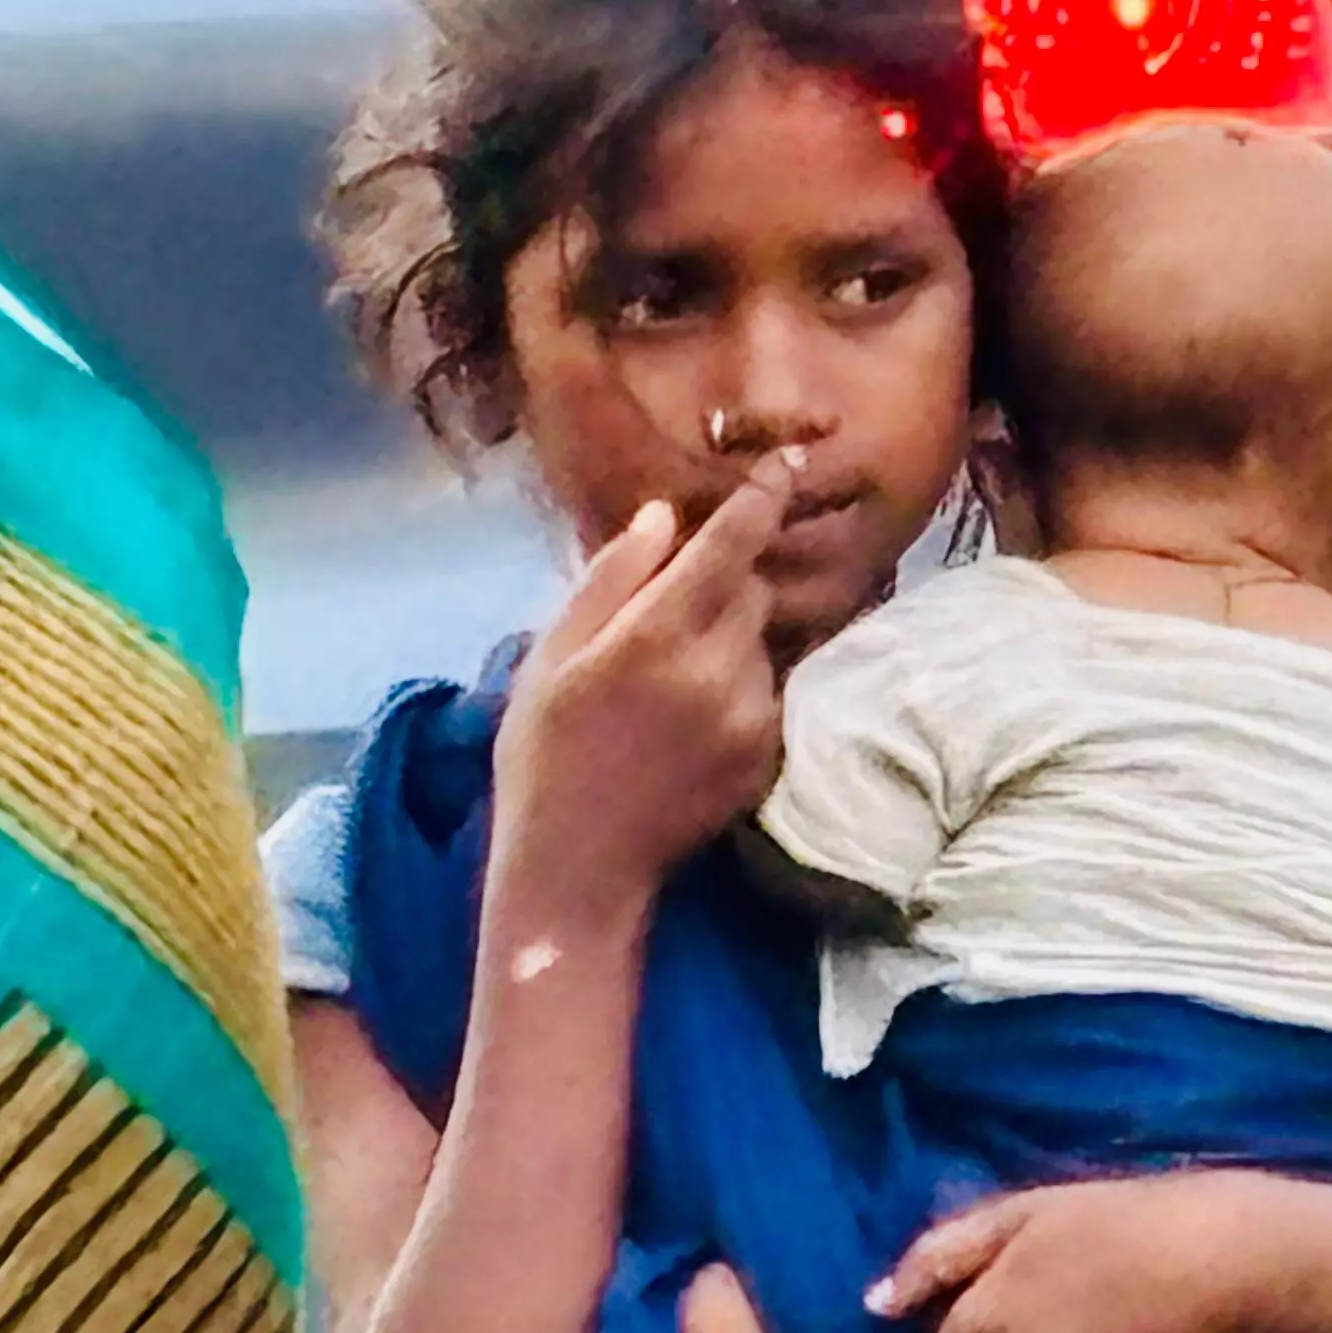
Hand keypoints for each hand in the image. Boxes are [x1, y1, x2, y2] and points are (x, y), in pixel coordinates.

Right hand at [493, 470, 793, 923]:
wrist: (580, 867)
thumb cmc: (545, 753)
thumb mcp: (551, 655)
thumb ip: (610, 579)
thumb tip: (663, 517)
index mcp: (657, 635)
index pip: (732, 545)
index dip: (762, 498)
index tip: (786, 465)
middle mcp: (719, 669)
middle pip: (754, 590)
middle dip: (725, 583)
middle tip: (671, 613)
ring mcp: (752, 717)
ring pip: (764, 642)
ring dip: (733, 640)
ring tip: (674, 681)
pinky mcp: (768, 756)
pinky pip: (771, 692)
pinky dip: (742, 687)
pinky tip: (691, 720)